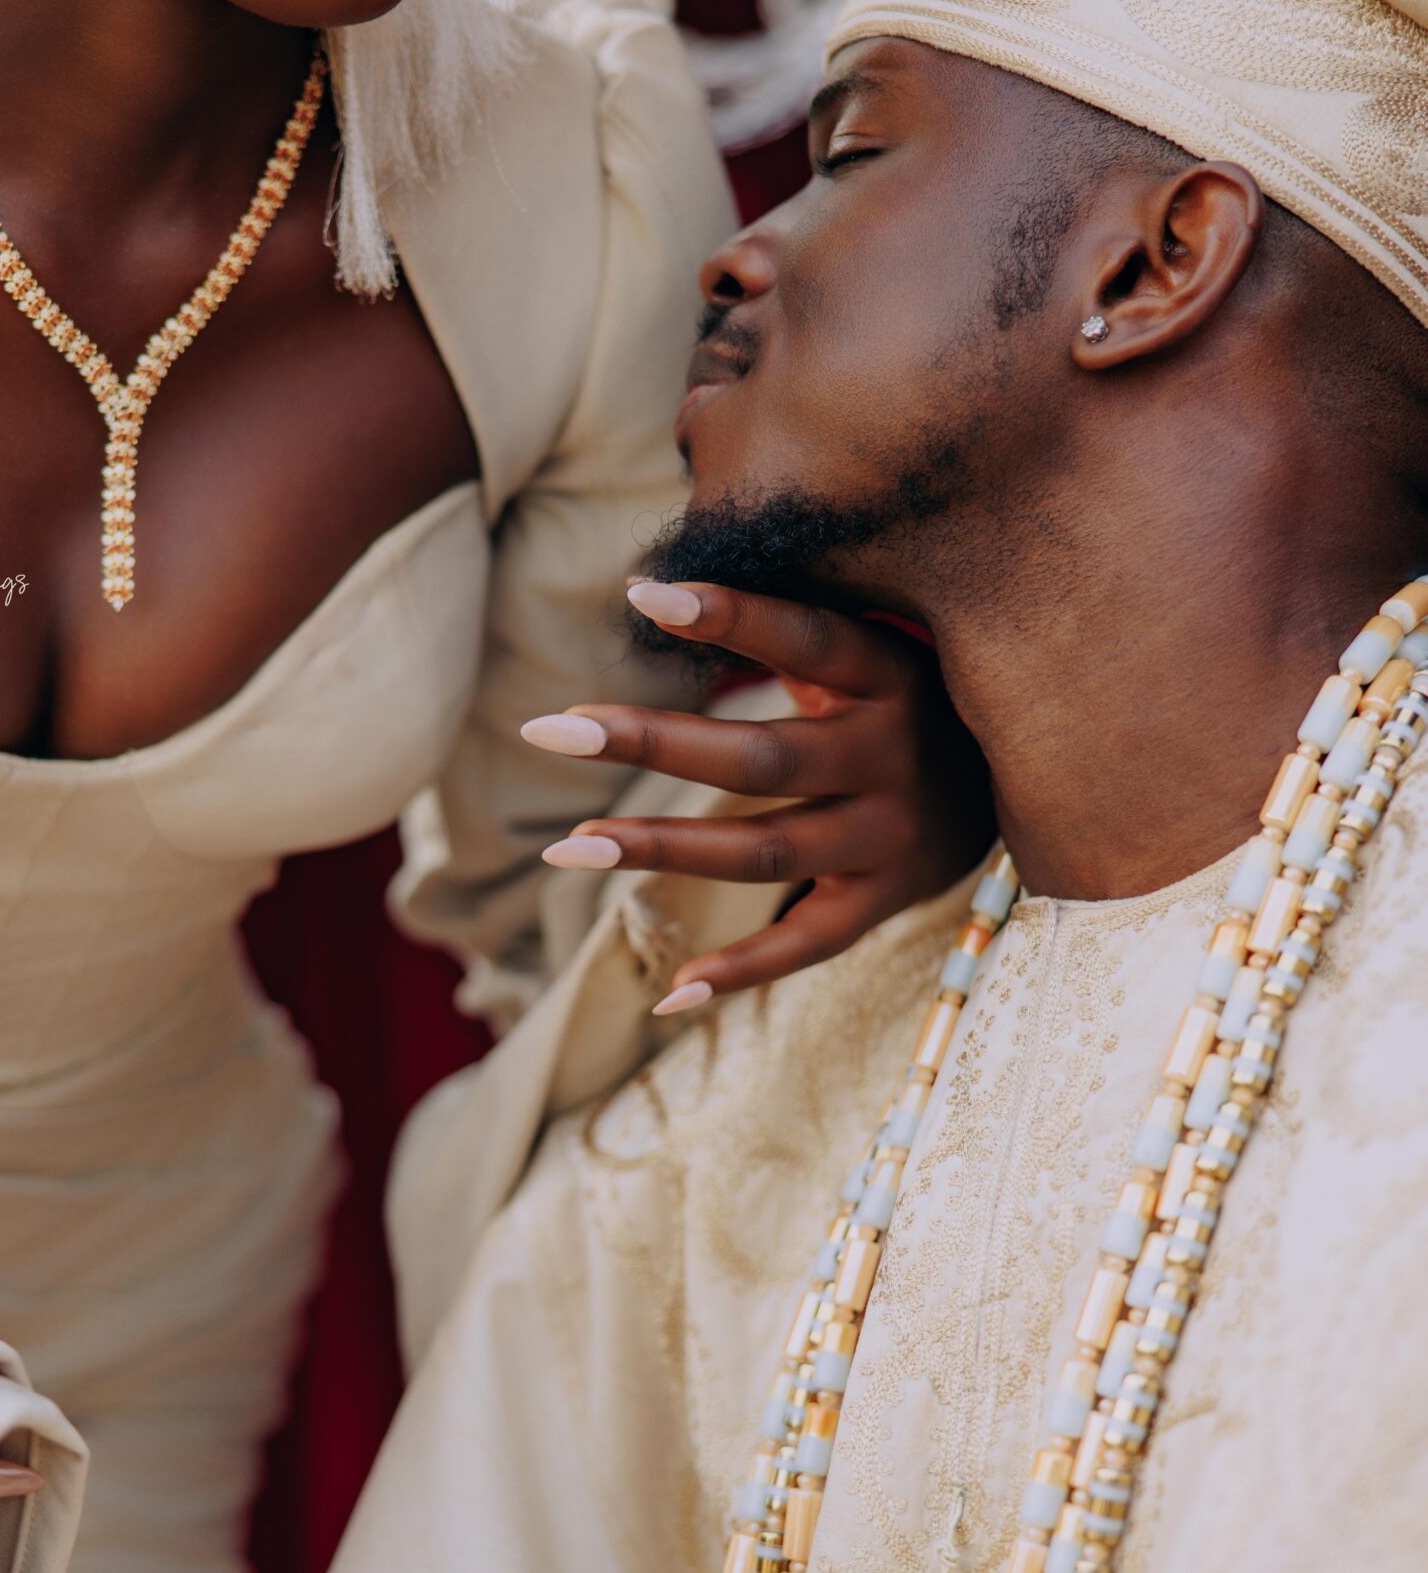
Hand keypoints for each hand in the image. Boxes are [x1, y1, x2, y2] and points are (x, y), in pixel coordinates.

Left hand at [521, 579, 993, 1013]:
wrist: (1023, 786)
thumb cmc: (910, 696)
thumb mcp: (877, 646)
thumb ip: (794, 624)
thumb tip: (664, 583)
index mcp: (890, 677)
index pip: (806, 639)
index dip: (730, 617)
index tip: (640, 595)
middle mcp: (893, 760)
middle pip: (761, 757)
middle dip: (651, 743)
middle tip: (551, 728)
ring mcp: (891, 839)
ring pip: (766, 851)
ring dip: (664, 851)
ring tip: (568, 845)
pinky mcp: (885, 902)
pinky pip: (808, 945)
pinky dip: (743, 973)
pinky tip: (669, 989)